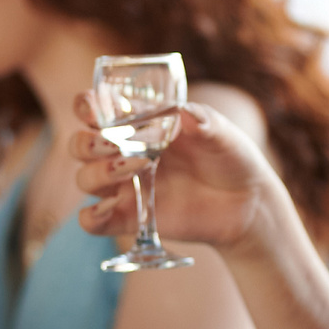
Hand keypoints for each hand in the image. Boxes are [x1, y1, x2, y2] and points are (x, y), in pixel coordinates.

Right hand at [73, 97, 279, 257]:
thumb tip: (184, 113)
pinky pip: (94, 222)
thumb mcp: (222, 134)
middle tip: (114, 143)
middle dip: (87, 142)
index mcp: (138, 124)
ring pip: (85, 179)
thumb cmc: (230, 157)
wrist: (247, 202)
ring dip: (97, 173)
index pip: (95, 110)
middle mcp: (124, 153)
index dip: (86, 107)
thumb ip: (204, 122)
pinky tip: (108, 209)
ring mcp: (125, 187)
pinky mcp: (130, 218)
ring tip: (136, 167)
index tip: (94, 109)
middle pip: (80, 146)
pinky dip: (91, 217)